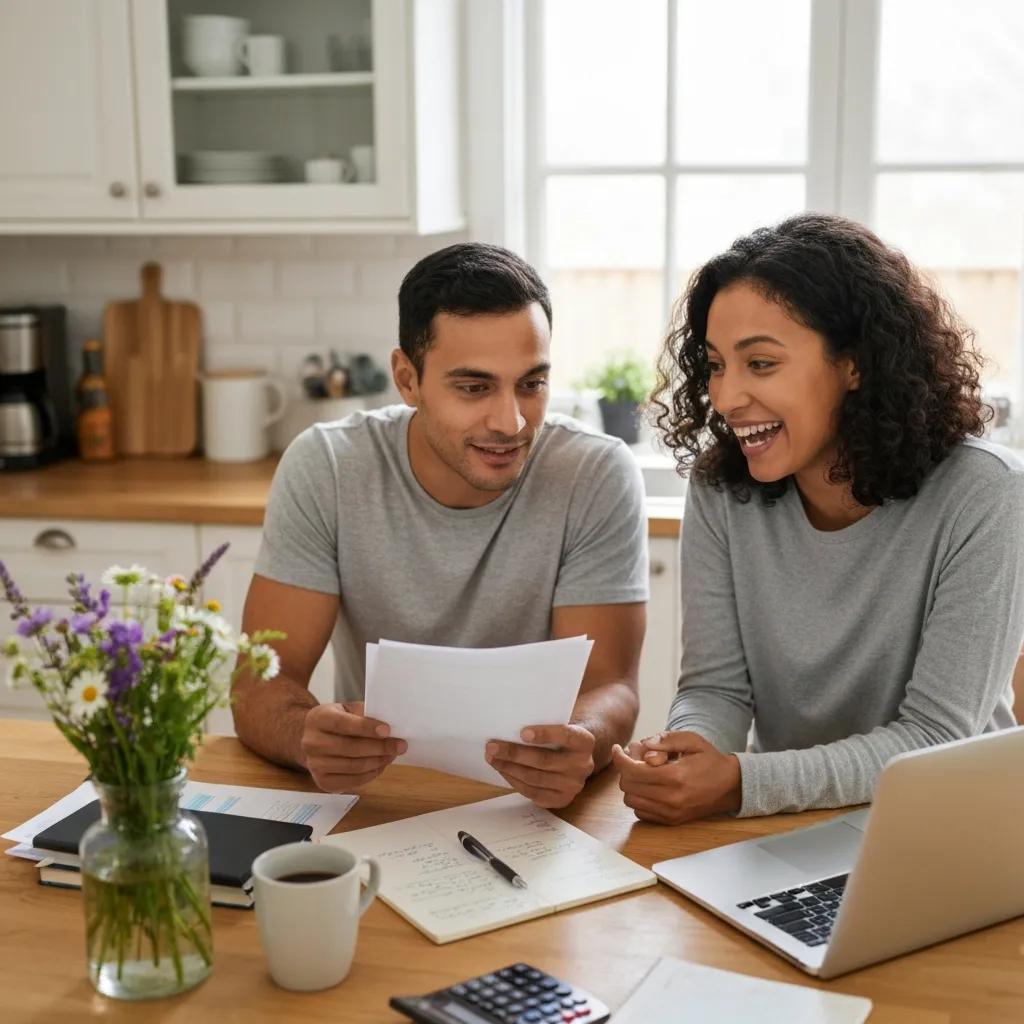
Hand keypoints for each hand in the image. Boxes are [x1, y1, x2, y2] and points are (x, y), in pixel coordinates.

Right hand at [300, 701, 406, 793]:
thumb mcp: (346, 709)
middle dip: (380, 747)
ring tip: (392, 754)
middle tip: (400, 745)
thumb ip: (364, 713)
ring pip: (354, 766)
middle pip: (350, 748)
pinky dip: (371, 774)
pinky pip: (352, 781)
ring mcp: (315, 765)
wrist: (313, 739)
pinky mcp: (322, 782)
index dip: (366, 727)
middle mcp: (312, 742)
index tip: (387, 730)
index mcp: (317, 719)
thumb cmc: (336, 721)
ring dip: (378, 761)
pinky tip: (381, 764)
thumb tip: (390, 723)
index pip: (342, 724)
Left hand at [485, 724, 595, 808]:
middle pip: (544, 760)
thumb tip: (509, 726)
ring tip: (492, 758)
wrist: (575, 757)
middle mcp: (583, 765)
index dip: (544, 734)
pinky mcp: (561, 800)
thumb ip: (544, 725)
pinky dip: (514, 781)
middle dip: (514, 753)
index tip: (522, 732)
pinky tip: (503, 770)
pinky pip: (533, 792)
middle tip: (492, 746)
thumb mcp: (559, 726)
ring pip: (535, 778)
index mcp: (584, 742)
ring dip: (509, 768)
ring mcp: (573, 786)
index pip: (565, 735)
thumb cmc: (559, 737)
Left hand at [611, 731, 741, 824]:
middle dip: (626, 769)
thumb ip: (666, 740)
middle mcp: (671, 798)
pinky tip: (649, 787)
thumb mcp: (692, 740)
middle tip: (634, 758)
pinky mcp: (671, 821)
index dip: (620, 758)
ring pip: (631, 800)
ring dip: (631, 785)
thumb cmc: (710, 760)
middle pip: (628, 785)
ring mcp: (671, 812)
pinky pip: (641, 812)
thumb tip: (643, 746)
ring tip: (643, 772)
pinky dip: (639, 799)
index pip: (633, 770)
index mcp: (675, 776)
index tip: (618, 749)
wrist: (731, 786)